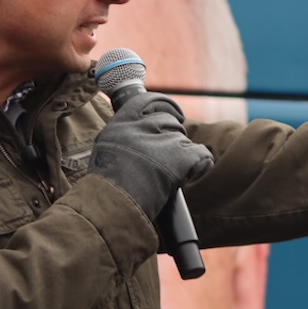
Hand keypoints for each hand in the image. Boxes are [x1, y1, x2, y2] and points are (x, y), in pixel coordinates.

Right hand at [90, 92, 214, 220]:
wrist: (112, 207)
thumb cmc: (106, 188)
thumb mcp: (106, 150)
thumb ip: (124, 135)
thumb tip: (144, 129)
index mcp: (122, 123)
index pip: (148, 100)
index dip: (166, 105)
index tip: (175, 114)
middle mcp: (142, 127)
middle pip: (169, 122)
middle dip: (172, 137)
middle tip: (167, 158)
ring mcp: (162, 141)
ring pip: (183, 139)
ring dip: (181, 155)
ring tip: (168, 175)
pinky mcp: (179, 157)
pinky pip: (201, 154)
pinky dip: (202, 162)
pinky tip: (195, 171)